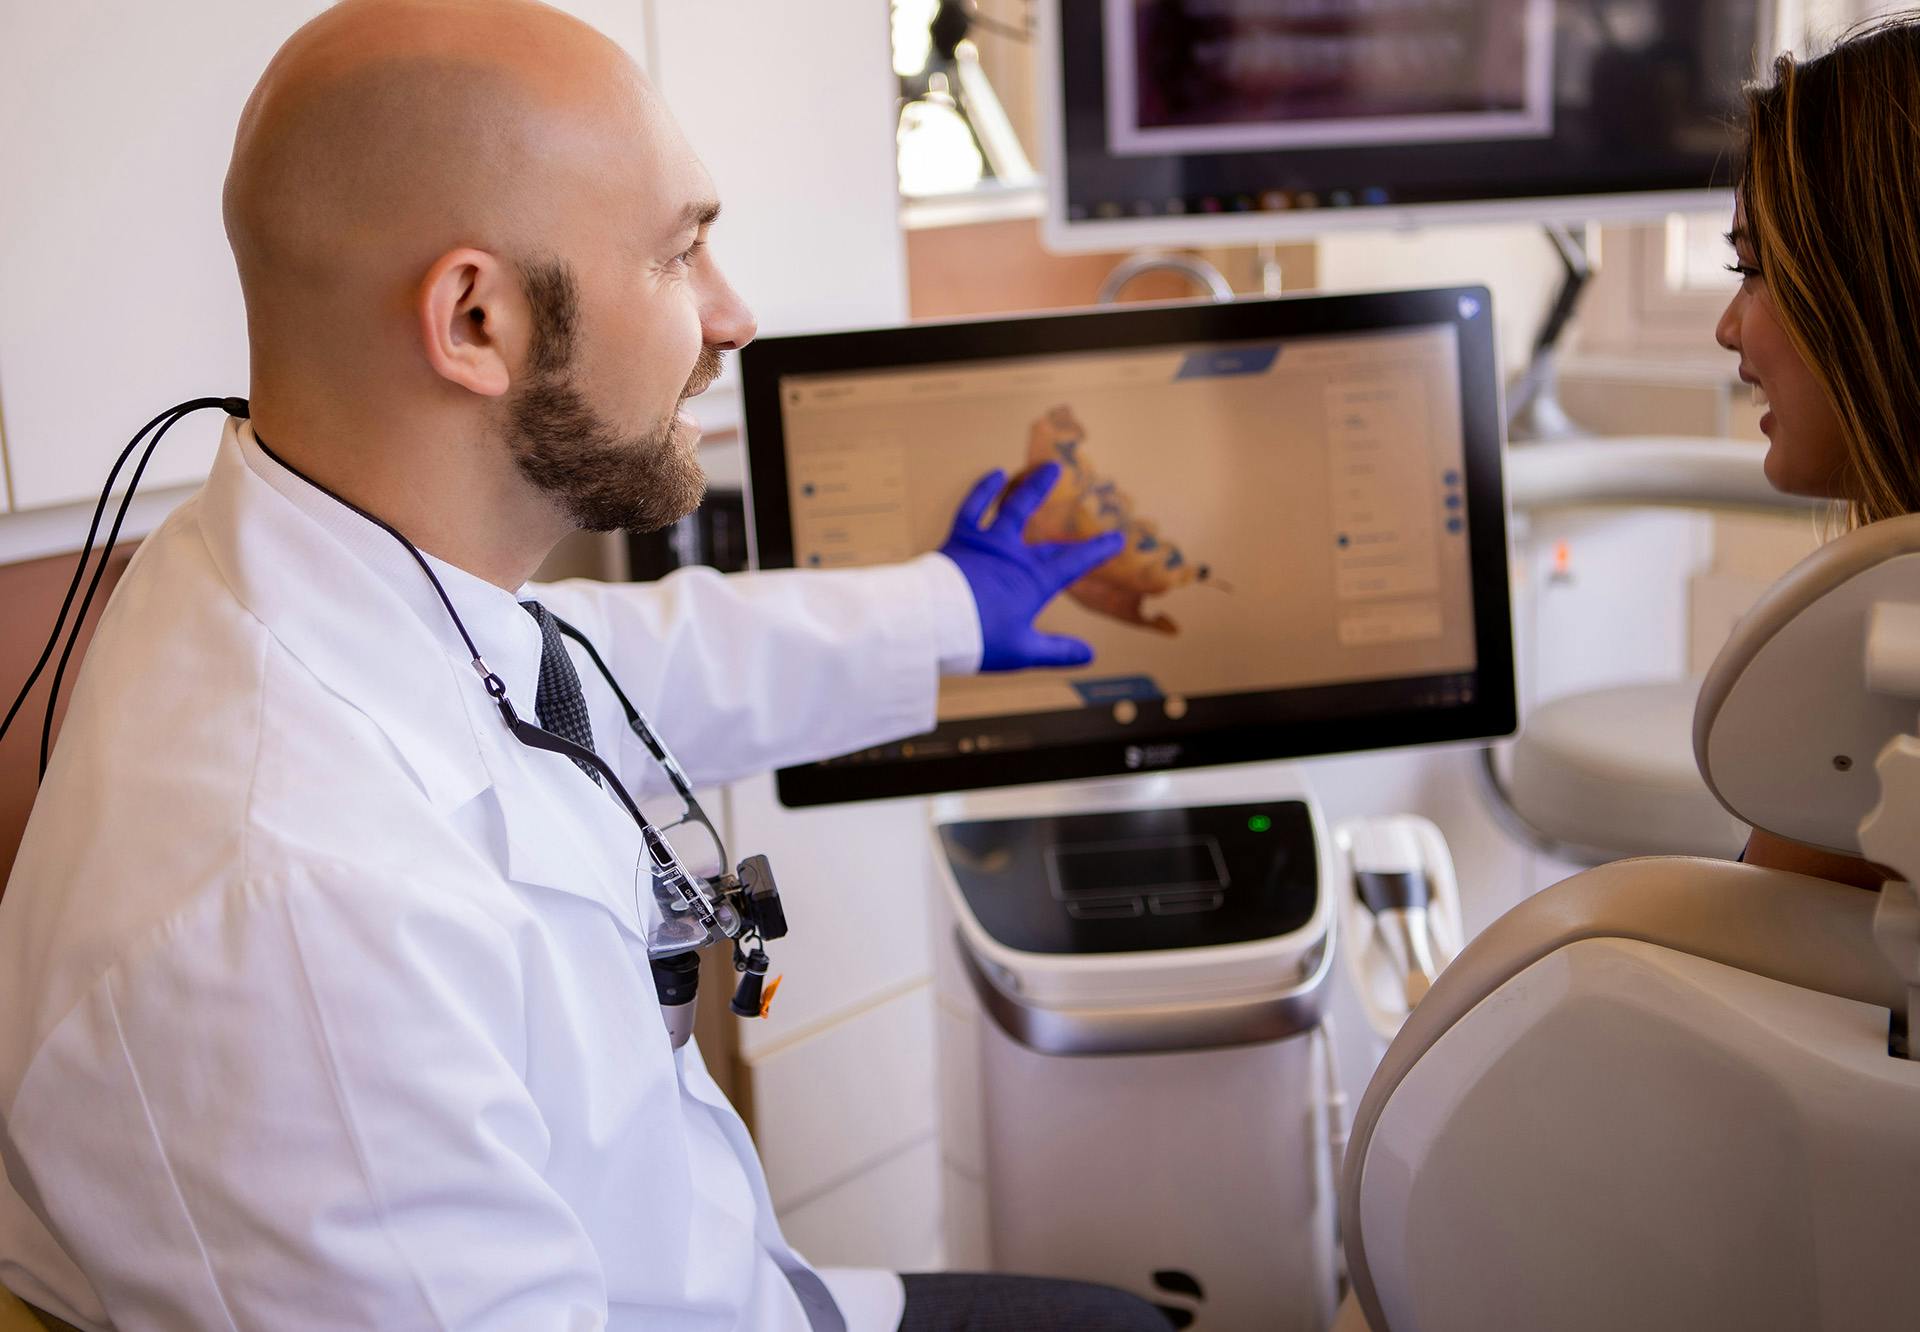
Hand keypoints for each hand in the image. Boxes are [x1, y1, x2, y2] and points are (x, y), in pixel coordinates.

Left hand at [939, 463, 1125, 671]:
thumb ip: (1056, 652)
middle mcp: (1015, 557)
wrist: (930, 623)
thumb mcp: (1021, 651)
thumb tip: (1089, 656)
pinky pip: (973, 507)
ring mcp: (988, 543)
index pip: (1075, 563)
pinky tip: (994, 475)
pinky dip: (983, 490)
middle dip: (1074, 534)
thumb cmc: (976, 640)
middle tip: (1090, 515)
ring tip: (1049, 468)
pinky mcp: (961, 538)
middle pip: (1050, 543)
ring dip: (1033, 487)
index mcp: (1034, 583)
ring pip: (1015, 507)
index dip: (1098, 550)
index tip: (1116, 540)